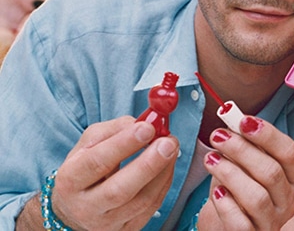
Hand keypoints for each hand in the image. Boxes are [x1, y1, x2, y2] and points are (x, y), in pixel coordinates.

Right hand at [46, 116, 177, 230]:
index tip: (147, 128)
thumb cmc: (87, 166)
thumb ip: (117, 128)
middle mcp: (85, 207)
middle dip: (148, 164)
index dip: (124, 144)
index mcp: (69, 181)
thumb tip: (145, 123)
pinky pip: (152, 208)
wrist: (77, 205)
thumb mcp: (91, 142)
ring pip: (141, 202)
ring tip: (172, 148)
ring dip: (162, 172)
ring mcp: (106, 224)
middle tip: (168, 142)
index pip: (96, 163)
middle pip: (119, 190)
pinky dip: (164, 184)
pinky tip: (169, 165)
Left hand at [198, 116, 293, 230]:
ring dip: (230, 173)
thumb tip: (233, 119)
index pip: (289, 152)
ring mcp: (272, 222)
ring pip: (256, 197)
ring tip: (210, 159)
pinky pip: (240, 223)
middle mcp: (288, 201)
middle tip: (218, 136)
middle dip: (242, 150)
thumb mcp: (248, 165)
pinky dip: (226, 204)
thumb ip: (247, 144)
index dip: (267, 134)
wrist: (231, 225)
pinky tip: (215, 191)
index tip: (242, 120)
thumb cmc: (241, 189)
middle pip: (271, 172)